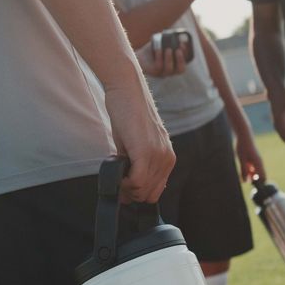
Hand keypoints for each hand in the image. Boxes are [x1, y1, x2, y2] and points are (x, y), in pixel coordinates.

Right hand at [106, 83, 174, 202]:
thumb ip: (136, 164)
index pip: (156, 190)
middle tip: (117, 184)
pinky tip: (117, 174)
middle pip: (150, 194)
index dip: (138, 193)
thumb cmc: (128, 114)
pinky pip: (137, 181)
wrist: (127, 90)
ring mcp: (158, 156)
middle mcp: (167, 158)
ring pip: (143, 190)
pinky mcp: (145, 152)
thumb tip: (127, 187)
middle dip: (131, 194)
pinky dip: (124, 183)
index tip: (123, 187)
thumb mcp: (135, 144)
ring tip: (117, 177)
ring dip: (126, 189)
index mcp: (167, 157)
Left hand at [139, 39, 188, 77]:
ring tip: (168, 49)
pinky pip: (159, 66)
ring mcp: (162, 73)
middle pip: (180, 70)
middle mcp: (170, 71)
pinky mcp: (154, 72)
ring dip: (170, 58)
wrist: (139, 56)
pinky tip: (158, 49)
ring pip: (169, 69)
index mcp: (175, 66)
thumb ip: (169, 40)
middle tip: (178, 50)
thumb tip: (175, 32)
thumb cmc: (152, 50)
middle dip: (181, 60)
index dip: (185, 54)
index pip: (184, 62)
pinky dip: (160, 57)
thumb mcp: (162, 44)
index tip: (182, 44)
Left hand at [233, 121, 264, 181]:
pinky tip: (244, 173)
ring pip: (256, 172)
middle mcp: (259, 163)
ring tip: (245, 179)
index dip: (259, 184)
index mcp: (258, 163)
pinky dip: (249, 172)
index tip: (253, 187)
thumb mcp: (241, 159)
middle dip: (255, 181)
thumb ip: (243, 170)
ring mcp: (257, 161)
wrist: (244, 136)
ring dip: (251, 177)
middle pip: (260, 176)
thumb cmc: (243, 146)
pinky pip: (253, 168)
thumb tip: (245, 181)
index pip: (263, 177)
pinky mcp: (253, 159)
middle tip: (248, 184)